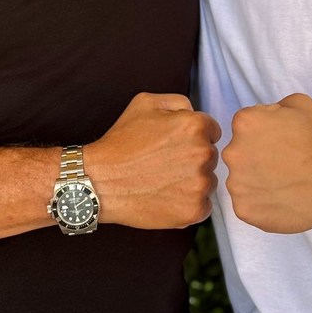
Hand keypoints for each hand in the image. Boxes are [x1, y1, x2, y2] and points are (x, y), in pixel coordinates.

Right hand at [91, 92, 220, 228]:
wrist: (99, 181)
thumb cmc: (120, 142)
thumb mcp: (145, 103)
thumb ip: (179, 102)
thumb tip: (195, 112)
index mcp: (195, 126)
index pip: (212, 131)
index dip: (192, 136)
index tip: (173, 145)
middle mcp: (203, 153)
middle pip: (210, 156)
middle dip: (193, 158)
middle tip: (164, 163)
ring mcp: (200, 184)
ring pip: (208, 181)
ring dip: (192, 181)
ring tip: (163, 180)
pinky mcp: (194, 210)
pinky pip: (203, 205)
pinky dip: (189, 203)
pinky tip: (166, 197)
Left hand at [225, 93, 311, 232]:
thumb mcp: (299, 103)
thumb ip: (275, 106)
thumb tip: (268, 115)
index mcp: (243, 123)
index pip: (246, 126)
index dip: (265, 133)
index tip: (282, 142)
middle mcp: (233, 153)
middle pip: (240, 154)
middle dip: (257, 158)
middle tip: (283, 165)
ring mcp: (236, 184)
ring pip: (242, 181)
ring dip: (257, 181)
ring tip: (285, 184)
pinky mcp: (244, 210)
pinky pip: (248, 205)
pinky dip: (262, 204)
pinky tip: (282, 199)